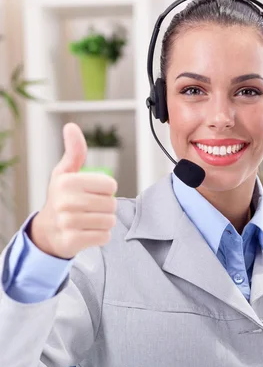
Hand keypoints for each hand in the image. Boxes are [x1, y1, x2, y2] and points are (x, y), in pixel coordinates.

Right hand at [28, 123, 117, 258]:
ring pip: (109, 221)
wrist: (48, 231)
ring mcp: (69, 222)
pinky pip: (104, 236)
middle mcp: (66, 201)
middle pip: (111, 204)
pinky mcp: (73, 240)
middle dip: (106, 207)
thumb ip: (74, 152)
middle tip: (92, 208)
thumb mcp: (65, 173)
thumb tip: (71, 126)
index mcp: (68, 182)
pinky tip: (88, 232)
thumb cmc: (61, 198)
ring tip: (90, 220)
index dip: (106, 189)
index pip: (110, 185)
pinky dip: (101, 235)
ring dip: (104, 222)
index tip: (93, 192)